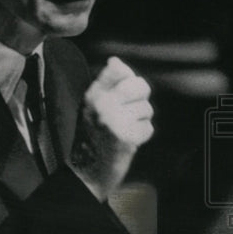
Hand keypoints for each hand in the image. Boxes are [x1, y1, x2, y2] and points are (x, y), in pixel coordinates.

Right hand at [70, 57, 152, 200]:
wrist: (84, 172)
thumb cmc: (92, 136)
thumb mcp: (93, 106)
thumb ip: (108, 83)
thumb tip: (116, 61)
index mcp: (93, 94)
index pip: (119, 70)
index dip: (130, 80)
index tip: (124, 95)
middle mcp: (101, 104)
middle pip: (140, 86)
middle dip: (142, 99)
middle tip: (131, 112)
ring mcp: (113, 121)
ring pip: (146, 109)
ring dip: (140, 122)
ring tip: (124, 130)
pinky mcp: (124, 138)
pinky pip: (148, 128)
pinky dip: (141, 136)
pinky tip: (127, 141)